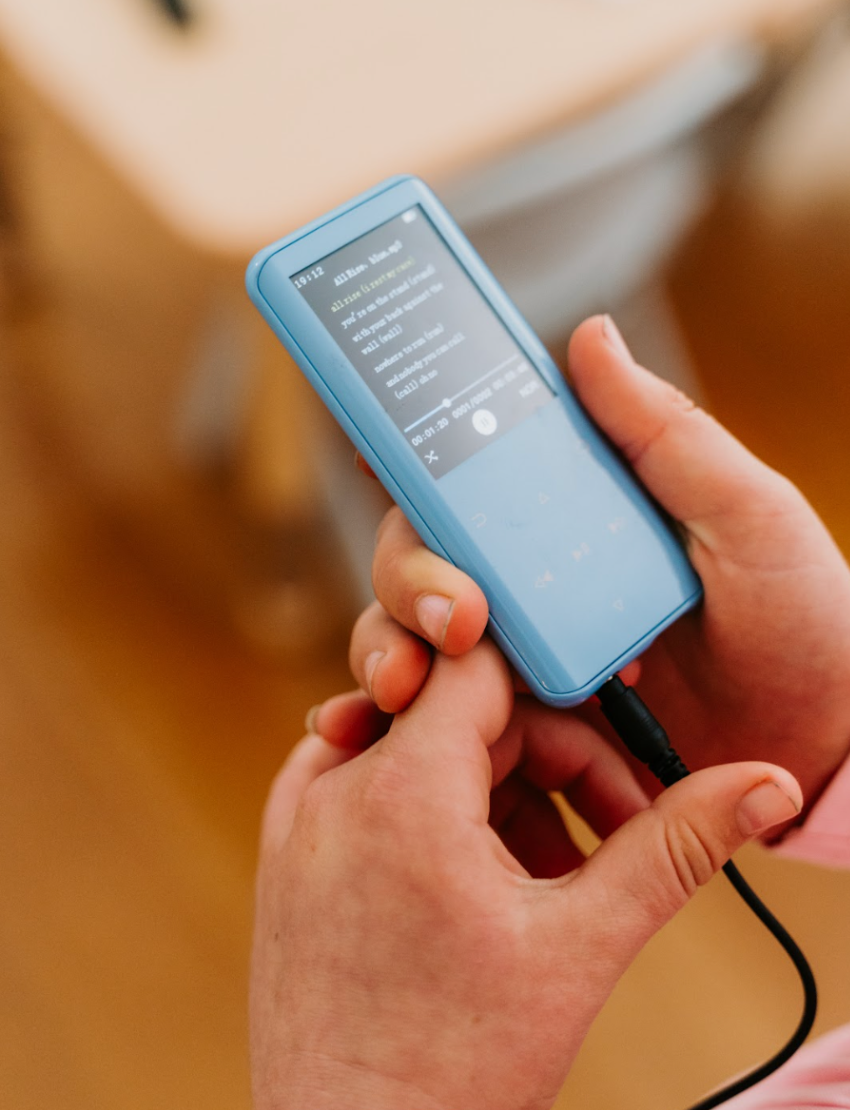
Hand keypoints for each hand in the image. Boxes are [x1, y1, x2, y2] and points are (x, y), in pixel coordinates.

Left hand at [251, 640, 800, 1109]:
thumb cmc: (454, 1068)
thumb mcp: (581, 946)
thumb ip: (675, 847)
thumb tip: (760, 786)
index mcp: (402, 789)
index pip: (487, 665)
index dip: (560, 687)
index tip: (615, 733)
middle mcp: (333, 784)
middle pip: (468, 712)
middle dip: (555, 761)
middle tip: (617, 828)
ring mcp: (301, 816)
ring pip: (424, 747)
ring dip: (502, 790)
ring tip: (554, 872)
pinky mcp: (289, 850)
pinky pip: (374, 783)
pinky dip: (439, 808)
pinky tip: (485, 873)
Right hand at [342, 315, 849, 810]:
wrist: (824, 746)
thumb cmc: (803, 619)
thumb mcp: (748, 512)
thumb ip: (666, 432)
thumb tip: (588, 335)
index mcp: (578, 511)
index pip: (475, 470)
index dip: (414, 455)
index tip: (375, 451)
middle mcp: (537, 572)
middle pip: (426, 550)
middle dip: (408, 575)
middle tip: (451, 614)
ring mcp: (526, 648)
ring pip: (415, 628)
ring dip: (389, 642)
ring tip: (405, 684)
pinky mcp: (525, 721)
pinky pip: (444, 711)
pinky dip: (400, 715)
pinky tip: (377, 723)